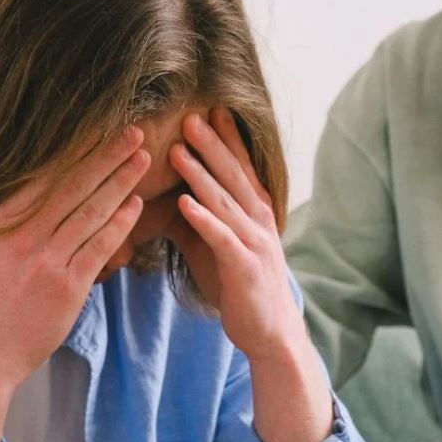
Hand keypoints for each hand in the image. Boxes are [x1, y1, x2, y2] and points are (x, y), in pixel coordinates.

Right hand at [0, 126, 149, 390]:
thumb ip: (11, 223)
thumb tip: (37, 196)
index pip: (44, 175)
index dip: (76, 150)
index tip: (99, 129)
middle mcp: (22, 235)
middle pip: (73, 184)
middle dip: (106, 155)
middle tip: (134, 133)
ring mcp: (46, 260)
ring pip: (91, 210)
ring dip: (121, 182)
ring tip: (142, 160)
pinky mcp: (67, 286)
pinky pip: (99, 246)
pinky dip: (120, 223)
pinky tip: (136, 205)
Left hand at [166, 108, 303, 362]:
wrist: (272, 333)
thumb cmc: (242, 286)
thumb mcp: (219, 247)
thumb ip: (200, 220)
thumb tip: (168, 198)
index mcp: (255, 212)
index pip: (242, 167)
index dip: (228, 138)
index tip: (212, 109)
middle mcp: (259, 221)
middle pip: (233, 175)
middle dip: (212, 145)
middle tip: (190, 116)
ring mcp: (253, 243)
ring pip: (224, 201)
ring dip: (200, 175)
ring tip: (177, 151)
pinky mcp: (244, 267)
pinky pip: (220, 238)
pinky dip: (203, 219)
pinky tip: (184, 203)